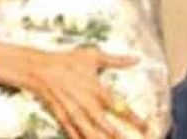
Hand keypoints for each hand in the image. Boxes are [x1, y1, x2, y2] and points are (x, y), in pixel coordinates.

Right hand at [24, 47, 147, 138]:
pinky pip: (73, 132)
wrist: (40, 68)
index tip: (146, 127)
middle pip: (105, 125)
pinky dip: (79, 138)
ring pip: (90, 132)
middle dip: (118, 136)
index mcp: (96, 89)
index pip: (119, 107)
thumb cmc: (67, 60)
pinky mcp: (62, 116)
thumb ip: (116, 60)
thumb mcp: (92, 56)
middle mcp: (86, 103)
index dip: (134, 119)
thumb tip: (136, 59)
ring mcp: (73, 111)